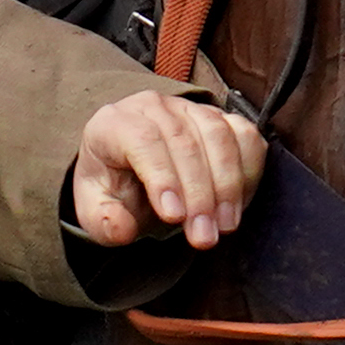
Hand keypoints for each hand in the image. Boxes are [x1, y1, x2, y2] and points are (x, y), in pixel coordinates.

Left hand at [68, 90, 261, 248]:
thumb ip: (104, 220)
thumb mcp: (95, 210)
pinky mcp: (220, 118)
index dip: (162, 177)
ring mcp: (190, 109)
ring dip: (227, 185)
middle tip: (203, 236)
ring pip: (218, 136)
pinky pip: (244, 135)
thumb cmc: (115, 189)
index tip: (173, 216)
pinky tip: (238, 204)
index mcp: (114, 123)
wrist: (132, 171)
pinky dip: (248, 170)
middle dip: (199, 194)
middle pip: (185, 142)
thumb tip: (122, 228)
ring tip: (224, 226)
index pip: (143, 140)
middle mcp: (154, 107)